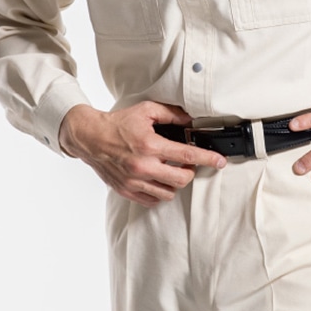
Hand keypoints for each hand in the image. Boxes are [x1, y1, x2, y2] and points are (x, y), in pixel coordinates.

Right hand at [57, 101, 226, 206]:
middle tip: (186, 163)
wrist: (90, 138)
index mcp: (150, 145)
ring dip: (174, 183)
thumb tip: (191, 120)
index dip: (207, 159)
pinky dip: (160, 192)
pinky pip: (154, 200)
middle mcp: (143, 166)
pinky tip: (157, 179)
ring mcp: (135, 182)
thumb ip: (171, 115)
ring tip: (169, 170)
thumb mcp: (145, 111)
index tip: (219, 161)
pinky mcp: (128, 191)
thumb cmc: (118, 124)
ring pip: (169, 193)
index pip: (187, 155)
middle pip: (182, 180)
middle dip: (189, 172)